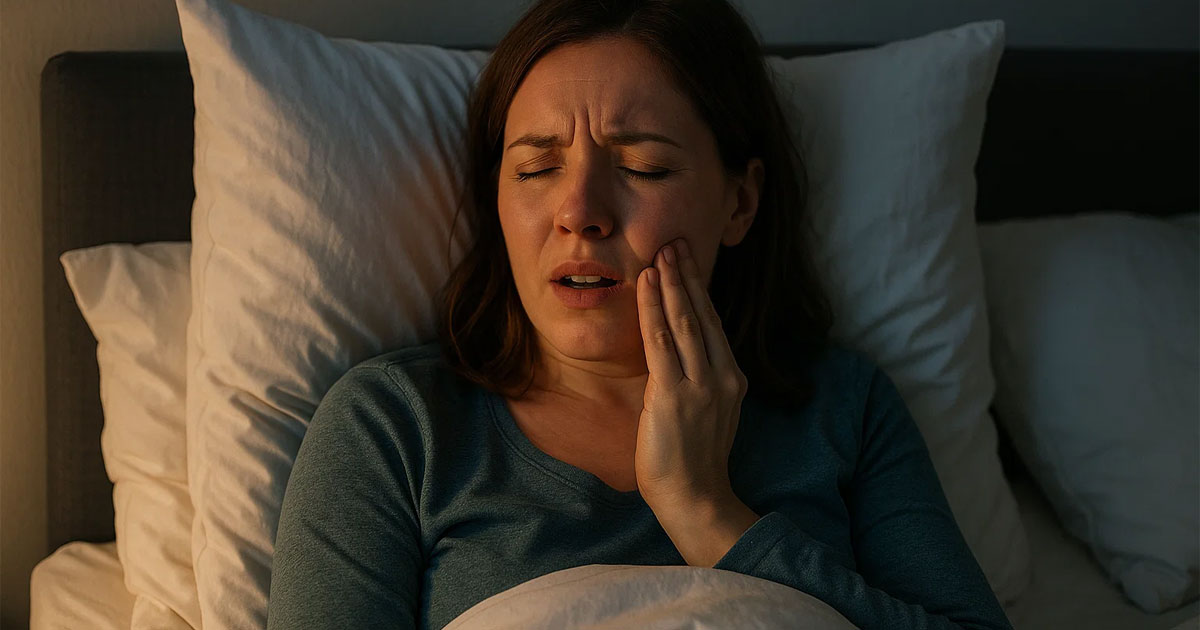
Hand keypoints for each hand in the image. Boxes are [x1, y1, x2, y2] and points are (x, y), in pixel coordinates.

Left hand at [634, 237, 747, 514]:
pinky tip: (647, 285)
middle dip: (687, 275)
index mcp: (732, 378)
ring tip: (661, 253)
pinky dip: (653, 309)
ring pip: (684, 321)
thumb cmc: (694, 460)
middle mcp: (721, 376)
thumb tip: (679, 352)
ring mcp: (700, 384)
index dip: (699, 289)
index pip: (714, 323)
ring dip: (671, 283)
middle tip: (675, 242)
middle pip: (702, 314)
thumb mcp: (709, 412)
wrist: (694, 497)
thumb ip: (700, 380)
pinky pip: (660, 342)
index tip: (688, 261)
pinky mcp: (674, 394)